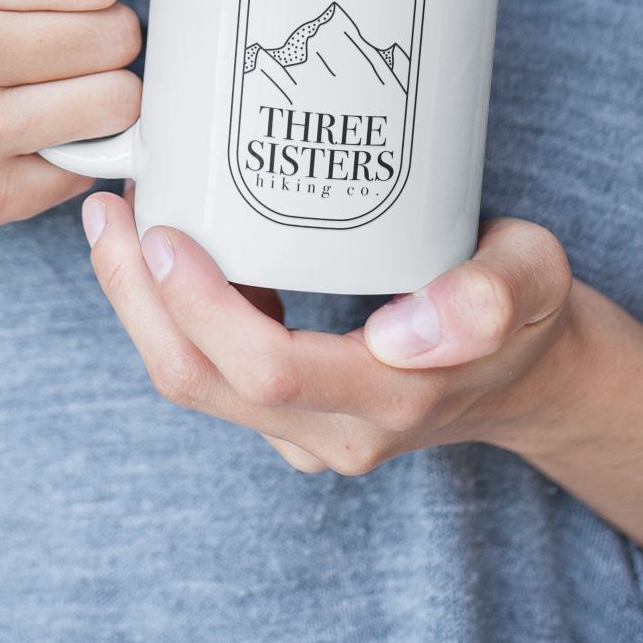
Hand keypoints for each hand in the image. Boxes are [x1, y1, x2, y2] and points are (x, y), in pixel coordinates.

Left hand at [81, 195, 573, 472]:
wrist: (532, 370)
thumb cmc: (526, 308)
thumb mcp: (533, 281)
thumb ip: (488, 298)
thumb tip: (406, 331)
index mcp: (389, 399)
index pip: (265, 369)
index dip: (198, 306)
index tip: (163, 230)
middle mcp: (334, 432)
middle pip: (200, 381)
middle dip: (136, 298)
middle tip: (109, 209)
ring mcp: (304, 431)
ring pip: (192, 382)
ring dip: (138, 305)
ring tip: (115, 217)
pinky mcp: (285, 414)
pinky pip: (205, 373)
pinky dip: (166, 313)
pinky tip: (155, 245)